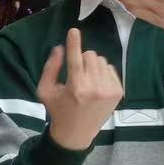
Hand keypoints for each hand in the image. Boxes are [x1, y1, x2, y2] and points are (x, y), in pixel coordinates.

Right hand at [38, 28, 123, 150]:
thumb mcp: (45, 91)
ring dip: (92, 65)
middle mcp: (94, 88)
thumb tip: (59, 48)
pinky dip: (101, 72)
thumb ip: (50, 68)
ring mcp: (109, 90)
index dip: (73, 43)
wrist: (77, 134)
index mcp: (75, 88)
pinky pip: (110, 68)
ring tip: (86, 79)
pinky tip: (96, 85)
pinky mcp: (118, 92)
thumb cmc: (58, 110)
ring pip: (101, 60)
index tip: (73, 30)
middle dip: (82, 59)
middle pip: (90, 55)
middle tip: (76, 73)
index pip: (75, 59)